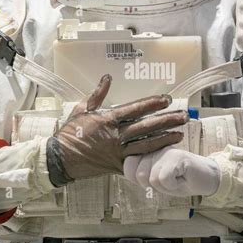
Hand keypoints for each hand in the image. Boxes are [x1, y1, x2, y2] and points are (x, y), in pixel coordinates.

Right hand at [46, 74, 187, 182]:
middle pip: (147, 127)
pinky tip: (164, 153)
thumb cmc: (70, 133)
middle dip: (167, 121)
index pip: (135, 109)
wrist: (60, 159)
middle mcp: (116, 136)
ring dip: (165, 138)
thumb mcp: (81, 109)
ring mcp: (118, 152)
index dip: (152, 104)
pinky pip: (138, 161)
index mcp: (108, 120)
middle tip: (183, 116)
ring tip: (180, 134)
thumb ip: (97, 94)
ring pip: (146, 144)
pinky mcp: (118, 165)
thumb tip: (107, 78)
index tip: (166, 99)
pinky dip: (151, 157)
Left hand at [124, 147, 220, 196]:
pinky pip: (163, 179)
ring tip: (176, 178)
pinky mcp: (177, 156)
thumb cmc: (180, 179)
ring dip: (165, 186)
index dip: (139, 179)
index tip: (156, 178)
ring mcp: (166, 150)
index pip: (128, 165)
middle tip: (169, 179)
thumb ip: (139, 173)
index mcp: (148, 150)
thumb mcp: (156, 179)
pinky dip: (173, 185)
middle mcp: (155, 147)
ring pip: (152, 178)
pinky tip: (182, 178)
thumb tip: (127, 169)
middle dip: (154, 185)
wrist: (205, 178)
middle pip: (139, 175)